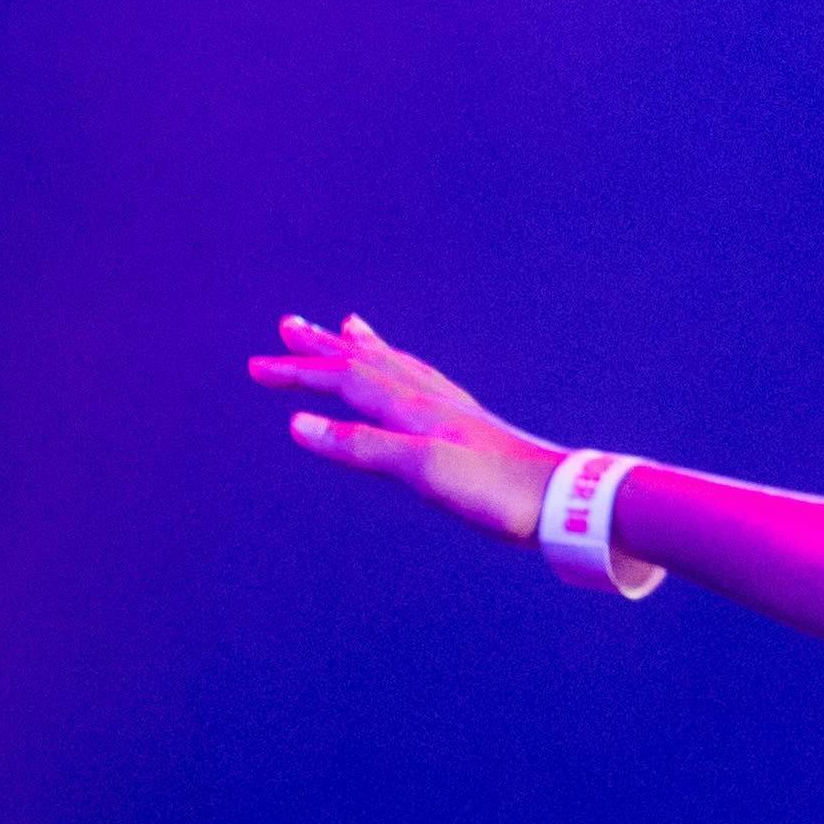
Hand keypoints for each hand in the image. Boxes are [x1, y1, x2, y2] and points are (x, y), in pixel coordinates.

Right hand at [254, 316, 561, 547]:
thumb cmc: (496, 490)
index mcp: (414, 410)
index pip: (346, 380)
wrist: (567, 499)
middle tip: (288, 324)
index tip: (256, 366)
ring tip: (346, 328)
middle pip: (369, 364)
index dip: (300, 373)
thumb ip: (360, 446)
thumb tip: (298, 424)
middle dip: (324, 348)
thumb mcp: (421, 471)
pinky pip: (426, 384)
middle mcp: (432, 401)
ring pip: (398, 368)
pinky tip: (411, 378)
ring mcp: (454, 411)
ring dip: (365, 349)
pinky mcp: (472, 428)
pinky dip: (404, 370)